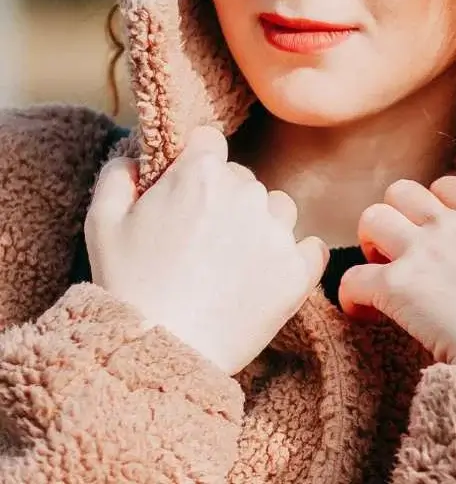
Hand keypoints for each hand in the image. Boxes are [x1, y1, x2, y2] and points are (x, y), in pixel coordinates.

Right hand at [84, 125, 328, 376]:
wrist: (162, 354)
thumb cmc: (127, 288)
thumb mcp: (102, 224)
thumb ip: (119, 175)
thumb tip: (136, 157)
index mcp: (201, 173)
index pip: (210, 142)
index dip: (195, 164)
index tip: (186, 191)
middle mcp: (246, 193)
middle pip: (242, 179)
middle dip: (224, 200)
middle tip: (199, 242)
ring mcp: (277, 231)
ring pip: (278, 209)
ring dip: (260, 227)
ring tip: (229, 265)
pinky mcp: (298, 269)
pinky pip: (311, 248)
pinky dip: (294, 258)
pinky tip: (267, 277)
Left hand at [338, 175, 455, 370]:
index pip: (446, 187)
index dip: (432, 210)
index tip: (434, 240)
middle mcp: (455, 225)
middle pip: (401, 191)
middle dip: (395, 218)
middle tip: (400, 257)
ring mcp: (424, 250)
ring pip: (371, 218)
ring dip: (369, 246)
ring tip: (382, 277)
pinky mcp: (397, 286)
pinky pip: (352, 277)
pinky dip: (352, 296)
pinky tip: (364, 316)